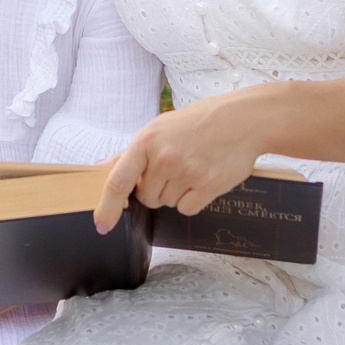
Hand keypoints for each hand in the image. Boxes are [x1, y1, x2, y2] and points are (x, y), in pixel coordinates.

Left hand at [93, 91, 271, 232]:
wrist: (243, 119)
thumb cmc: (199, 121)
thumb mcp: (159, 127)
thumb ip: (129, 153)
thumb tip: (102, 169)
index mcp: (146, 141)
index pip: (117, 182)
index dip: (106, 208)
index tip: (102, 225)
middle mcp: (164, 158)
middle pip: (146, 198)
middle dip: (156, 189)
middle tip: (174, 167)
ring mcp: (186, 172)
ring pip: (167, 204)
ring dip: (176, 193)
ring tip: (192, 167)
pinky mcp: (207, 186)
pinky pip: (187, 209)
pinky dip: (193, 200)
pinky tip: (202, 179)